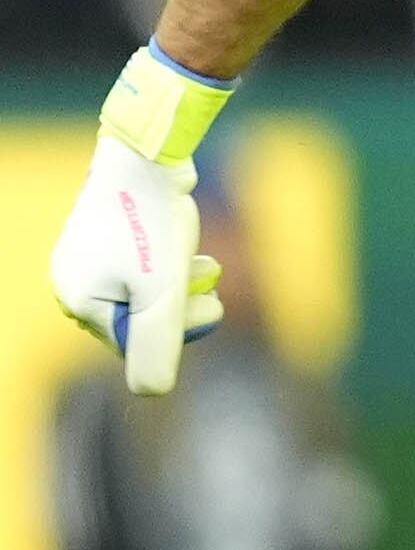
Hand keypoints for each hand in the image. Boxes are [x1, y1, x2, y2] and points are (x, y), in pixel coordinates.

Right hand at [49, 130, 225, 393]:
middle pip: (144, 319)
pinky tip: (187, 242)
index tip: (205, 303)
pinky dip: (174, 259)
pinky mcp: (108, 237)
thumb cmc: (152, 224)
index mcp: (78, 301)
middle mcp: (72, 282)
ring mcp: (86, 258)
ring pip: (152, 291)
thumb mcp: (162, 294)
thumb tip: (150, 395)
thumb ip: (157, 345)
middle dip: (184, 304)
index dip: (178, 330)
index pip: (136, 345)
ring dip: (185, 281)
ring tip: (201, 257)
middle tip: (208, 276)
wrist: (147, 154)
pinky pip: (148, 266)